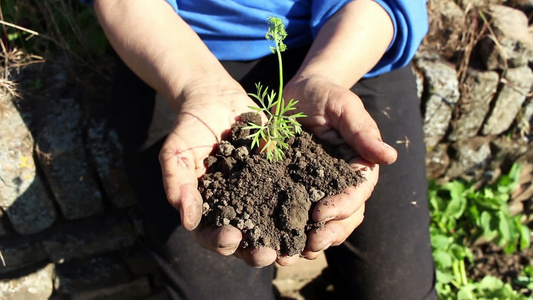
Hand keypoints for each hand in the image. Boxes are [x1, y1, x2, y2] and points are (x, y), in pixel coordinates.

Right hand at [158, 80, 284, 266]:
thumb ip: (176, 184)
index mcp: (208, 209)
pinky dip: (300, 209)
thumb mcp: (175, 153)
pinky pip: (291, 198)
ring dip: (281, 240)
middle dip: (255, 250)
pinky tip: (310, 214)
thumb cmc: (190, 128)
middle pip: (245, 240)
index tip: (232, 238)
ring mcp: (258, 194)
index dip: (220, 242)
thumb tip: (188, 221)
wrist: (216, 99)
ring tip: (293, 247)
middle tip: (267, 254)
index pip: (211, 235)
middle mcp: (235, 207)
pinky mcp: (278, 179)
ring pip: (271, 226)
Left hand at [278, 74, 396, 260]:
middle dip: (328, 233)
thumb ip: (363, 131)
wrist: (297, 93)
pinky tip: (275, 244)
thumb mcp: (344, 106)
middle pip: (344, 217)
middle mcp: (341, 183)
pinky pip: (296, 216)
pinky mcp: (294, 189)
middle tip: (309, 245)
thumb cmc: (326, 95)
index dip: (342, 206)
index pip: (357, 193)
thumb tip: (391, 157)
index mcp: (358, 167)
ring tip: (291, 255)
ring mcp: (318, 189)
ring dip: (311, 241)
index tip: (322, 212)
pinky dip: (289, 232)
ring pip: (323, 224)